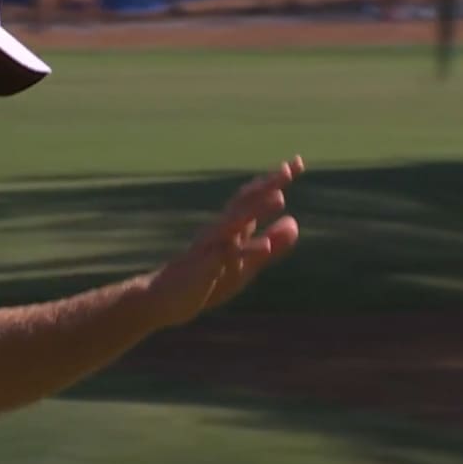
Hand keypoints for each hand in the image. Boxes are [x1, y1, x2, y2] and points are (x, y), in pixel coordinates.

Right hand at [144, 156, 303, 327]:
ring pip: (235, 223)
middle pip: (244, 202)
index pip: (254, 198)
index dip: (274, 181)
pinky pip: (225, 256)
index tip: (297, 163)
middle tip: (288, 169)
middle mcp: (219, 231)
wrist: (165, 300)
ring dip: (256, 209)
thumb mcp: (246, 262)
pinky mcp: (204, 268)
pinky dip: (245, 249)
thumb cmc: (206, 280)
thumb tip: (294, 222)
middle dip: (266, 185)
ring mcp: (210, 247)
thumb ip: (269, 243)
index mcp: (231, 227)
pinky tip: (266, 247)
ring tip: (279, 198)